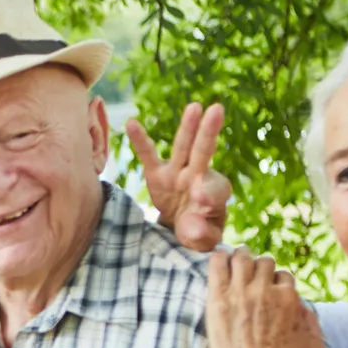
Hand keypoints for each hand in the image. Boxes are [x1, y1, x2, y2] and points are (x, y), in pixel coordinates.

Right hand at [125, 102, 232, 251]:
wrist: (183, 227)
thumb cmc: (198, 231)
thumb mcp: (203, 241)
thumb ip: (201, 234)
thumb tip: (192, 225)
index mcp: (215, 194)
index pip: (215, 189)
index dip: (209, 193)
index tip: (200, 199)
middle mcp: (198, 177)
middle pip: (204, 152)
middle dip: (209, 132)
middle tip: (216, 112)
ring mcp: (178, 173)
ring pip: (184, 147)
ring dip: (188, 127)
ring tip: (194, 107)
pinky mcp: (157, 174)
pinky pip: (148, 155)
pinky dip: (140, 140)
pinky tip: (131, 123)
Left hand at [206, 247, 322, 347]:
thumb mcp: (314, 345)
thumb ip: (311, 319)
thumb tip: (301, 305)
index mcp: (289, 297)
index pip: (283, 275)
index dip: (275, 283)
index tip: (268, 290)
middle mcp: (265, 291)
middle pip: (263, 262)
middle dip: (259, 268)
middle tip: (251, 275)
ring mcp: (240, 293)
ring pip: (241, 257)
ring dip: (240, 257)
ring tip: (235, 262)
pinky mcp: (218, 300)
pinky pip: (217, 265)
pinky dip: (219, 257)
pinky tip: (219, 257)